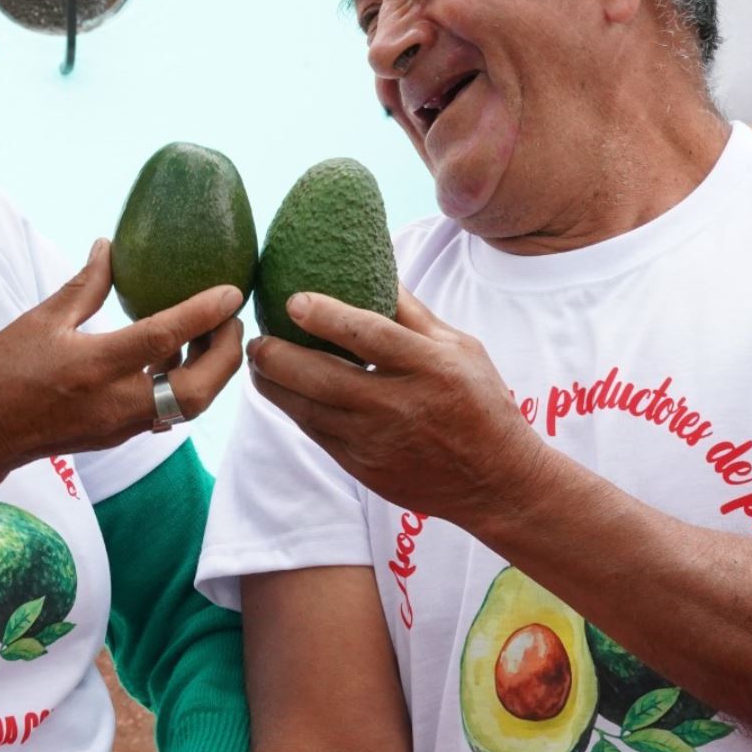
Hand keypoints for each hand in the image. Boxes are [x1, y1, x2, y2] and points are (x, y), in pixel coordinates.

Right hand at [0, 240, 243, 489]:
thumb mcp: (40, 321)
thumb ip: (84, 286)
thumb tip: (110, 247)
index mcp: (94, 366)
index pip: (164, 337)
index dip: (204, 312)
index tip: (232, 290)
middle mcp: (115, 402)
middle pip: (197, 390)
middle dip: (226, 356)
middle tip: (232, 319)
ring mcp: (119, 425)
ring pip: (188, 406)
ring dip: (210, 372)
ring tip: (214, 333)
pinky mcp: (117, 435)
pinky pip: (166, 411)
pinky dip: (182, 383)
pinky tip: (176, 353)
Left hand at [246, 288, 537, 522]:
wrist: (496, 482)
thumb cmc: (480, 402)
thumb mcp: (461, 347)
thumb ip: (413, 313)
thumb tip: (374, 269)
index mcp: (429, 367)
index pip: (368, 336)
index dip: (325, 316)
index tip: (292, 301)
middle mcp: (399, 406)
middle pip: (322, 377)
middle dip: (277, 355)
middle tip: (255, 337)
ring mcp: (377, 442)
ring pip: (307, 411)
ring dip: (272, 384)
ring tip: (258, 359)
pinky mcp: (363, 469)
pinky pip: (316, 434)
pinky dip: (294, 409)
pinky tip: (283, 390)